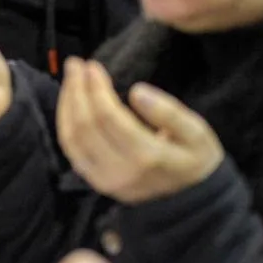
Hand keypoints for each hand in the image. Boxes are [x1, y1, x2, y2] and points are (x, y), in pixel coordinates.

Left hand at [56, 60, 224, 203]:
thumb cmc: (195, 158)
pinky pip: (71, 150)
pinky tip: (69, 102)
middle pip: (86, 126)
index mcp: (148, 157)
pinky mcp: (95, 182)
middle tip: (75, 64)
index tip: (92, 65)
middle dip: (76, 91)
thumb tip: (137, 91)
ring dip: (67, 104)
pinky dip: (65, 123)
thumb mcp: (198, 133)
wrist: (191, 198)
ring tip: (70, 77)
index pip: (109, 118)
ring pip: (72, 139)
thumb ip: (170, 112)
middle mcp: (121, 172)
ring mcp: (105, 180)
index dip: (96, 89)